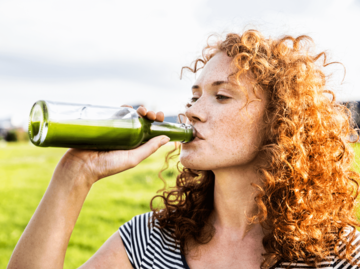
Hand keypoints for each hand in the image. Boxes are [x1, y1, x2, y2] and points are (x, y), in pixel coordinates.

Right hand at [53, 105, 168, 186]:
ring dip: (137, 110)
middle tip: (148, 113)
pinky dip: (122, 108)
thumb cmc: (107, 166)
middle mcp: (126, 138)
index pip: (149, 131)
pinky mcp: (102, 126)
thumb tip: (167, 137)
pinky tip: (126, 106)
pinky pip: (114, 114)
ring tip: (139, 110)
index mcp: (135, 146)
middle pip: (141, 121)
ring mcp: (114, 131)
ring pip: (129, 116)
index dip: (156, 122)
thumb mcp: (132, 158)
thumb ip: (149, 148)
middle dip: (147, 114)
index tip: (158, 117)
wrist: (80, 166)